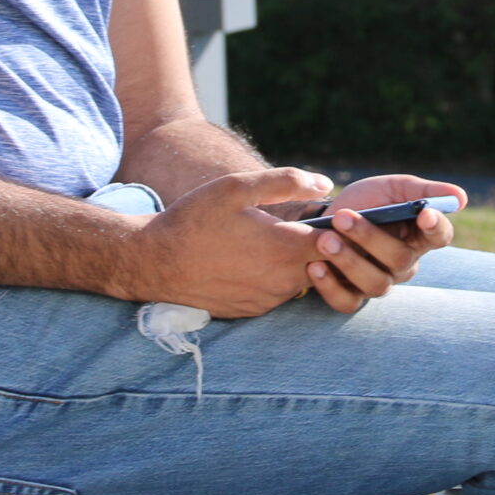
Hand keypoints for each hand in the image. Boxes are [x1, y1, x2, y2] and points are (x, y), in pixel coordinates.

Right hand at [126, 166, 332, 316]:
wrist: (154, 263)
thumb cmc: (195, 218)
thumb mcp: (237, 187)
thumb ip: (285, 182)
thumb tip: (326, 183)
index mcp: (286, 248)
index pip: (339, 242)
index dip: (340, 227)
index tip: (331, 214)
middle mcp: (283, 281)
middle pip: (324, 264)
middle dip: (321, 245)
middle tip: (301, 224)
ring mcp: (268, 300)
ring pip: (302, 279)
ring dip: (296, 261)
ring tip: (271, 239)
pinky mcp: (253, 312)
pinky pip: (277, 293)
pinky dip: (274, 277)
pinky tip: (251, 260)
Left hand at [305, 172, 466, 313]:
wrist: (325, 218)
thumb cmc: (366, 201)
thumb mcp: (391, 188)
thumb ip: (423, 191)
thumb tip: (460, 198)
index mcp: (419, 236)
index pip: (439, 237)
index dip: (436, 228)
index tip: (424, 214)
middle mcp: (403, 264)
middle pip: (400, 260)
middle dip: (370, 238)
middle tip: (343, 217)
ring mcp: (379, 282)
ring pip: (376, 284)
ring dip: (349, 261)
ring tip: (325, 240)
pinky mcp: (352, 297)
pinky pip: (348, 302)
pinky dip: (330, 286)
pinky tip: (316, 266)